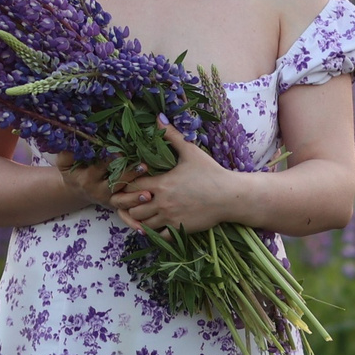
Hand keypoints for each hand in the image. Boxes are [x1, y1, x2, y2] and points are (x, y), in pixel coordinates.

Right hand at [50, 151, 145, 213]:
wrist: (75, 189)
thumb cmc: (73, 170)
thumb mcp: (65, 163)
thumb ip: (67, 153)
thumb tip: (73, 139)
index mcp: (86, 178)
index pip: (99, 168)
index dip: (109, 160)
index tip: (121, 152)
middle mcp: (98, 190)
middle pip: (114, 183)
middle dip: (129, 175)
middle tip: (143, 166)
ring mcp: (108, 199)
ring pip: (122, 200)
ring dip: (135, 197)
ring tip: (147, 194)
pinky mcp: (115, 205)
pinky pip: (126, 210)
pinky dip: (136, 211)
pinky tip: (147, 206)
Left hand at [111, 122, 237, 234]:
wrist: (230, 196)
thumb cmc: (211, 172)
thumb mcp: (190, 151)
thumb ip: (172, 135)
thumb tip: (158, 118)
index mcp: (161, 184)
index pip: (130, 187)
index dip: (124, 186)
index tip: (126, 184)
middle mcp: (162, 203)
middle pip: (131, 208)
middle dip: (127, 204)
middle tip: (128, 200)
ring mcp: (170, 218)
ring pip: (142, 224)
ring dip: (138, 219)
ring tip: (140, 212)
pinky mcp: (179, 229)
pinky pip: (157, 237)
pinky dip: (152, 233)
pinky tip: (153, 226)